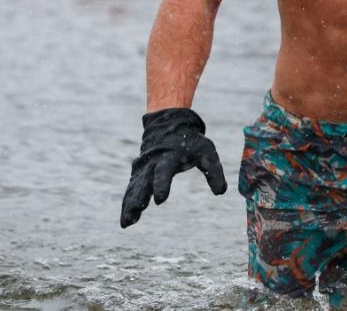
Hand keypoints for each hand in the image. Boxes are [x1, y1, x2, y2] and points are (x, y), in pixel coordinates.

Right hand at [120, 107, 226, 228]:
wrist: (169, 125)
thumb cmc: (190, 141)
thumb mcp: (206, 151)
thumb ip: (213, 171)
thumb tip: (221, 192)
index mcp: (168, 157)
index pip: (163, 172)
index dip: (162, 184)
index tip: (160, 199)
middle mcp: (152, 163)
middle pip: (144, 182)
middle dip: (140, 197)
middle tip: (138, 210)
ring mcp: (143, 169)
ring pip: (135, 188)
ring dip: (130, 205)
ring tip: (127, 222)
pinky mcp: (139, 174)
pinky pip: (131, 190)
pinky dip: (127, 204)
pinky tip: (126, 221)